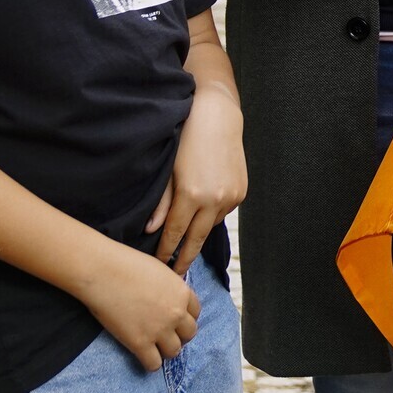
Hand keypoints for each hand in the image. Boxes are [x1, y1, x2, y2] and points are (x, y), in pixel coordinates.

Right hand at [79, 242, 200, 370]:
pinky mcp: (140, 343)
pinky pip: (153, 364)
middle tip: (166, 335)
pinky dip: (150, 363)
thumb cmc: (126, 264)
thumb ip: (168, 287)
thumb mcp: (159, 270)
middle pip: (189, 334)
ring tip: (154, 347)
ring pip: (174, 351)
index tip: (175, 320)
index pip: (195, 313)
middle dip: (179, 335)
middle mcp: (176, 313)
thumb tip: (167, 297)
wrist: (103, 272)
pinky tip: (142, 356)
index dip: (185, 318)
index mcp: (182, 292)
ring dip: (166, 350)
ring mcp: (159, 330)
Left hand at [147, 87, 245, 272]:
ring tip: (187, 241)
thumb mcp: (169, 170)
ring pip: (211, 225)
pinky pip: (223, 212)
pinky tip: (204, 209)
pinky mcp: (241, 192)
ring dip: (199, 232)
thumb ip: (161, 203)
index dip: (166, 252)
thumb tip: (151, 230)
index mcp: (192, 195)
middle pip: (196, 240)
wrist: (218, 117)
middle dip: (185, 258)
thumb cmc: (186, 139)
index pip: (175, 234)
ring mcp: (231, 197)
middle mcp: (214, 200)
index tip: (159, 266)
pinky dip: (212, 214)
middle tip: (176, 276)